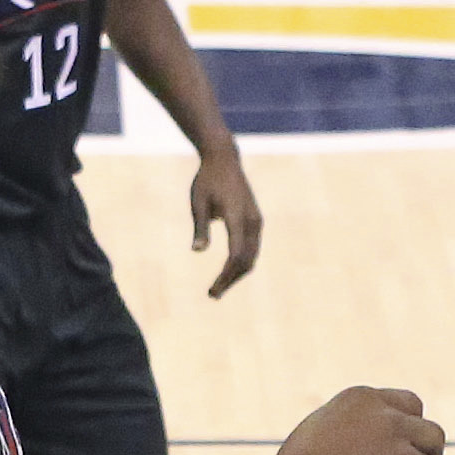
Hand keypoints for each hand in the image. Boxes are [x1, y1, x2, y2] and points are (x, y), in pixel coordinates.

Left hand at [189, 145, 263, 296]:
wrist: (224, 159)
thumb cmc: (207, 180)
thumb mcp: (198, 203)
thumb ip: (200, 228)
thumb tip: (197, 251)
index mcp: (236, 217)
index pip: (235, 255)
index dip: (225, 276)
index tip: (212, 291)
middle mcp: (252, 221)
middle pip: (246, 260)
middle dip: (231, 280)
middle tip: (212, 294)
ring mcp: (256, 221)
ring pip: (252, 256)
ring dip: (237, 273)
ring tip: (219, 286)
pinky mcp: (256, 220)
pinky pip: (252, 247)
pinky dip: (242, 262)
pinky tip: (228, 270)